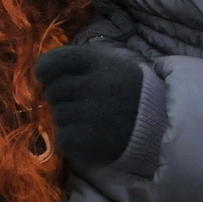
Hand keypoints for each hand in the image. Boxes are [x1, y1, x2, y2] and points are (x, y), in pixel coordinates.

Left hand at [34, 45, 143, 165]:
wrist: (159, 123)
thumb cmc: (129, 91)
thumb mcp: (111, 64)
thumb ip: (80, 64)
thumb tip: (43, 69)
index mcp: (96, 62)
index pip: (54, 61)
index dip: (45, 70)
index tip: (45, 78)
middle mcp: (92, 85)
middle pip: (53, 92)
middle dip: (61, 99)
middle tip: (81, 104)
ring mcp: (90, 113)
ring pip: (57, 116)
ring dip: (68, 120)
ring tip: (90, 121)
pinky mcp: (89, 140)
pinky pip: (62, 138)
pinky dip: (71, 140)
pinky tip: (88, 136)